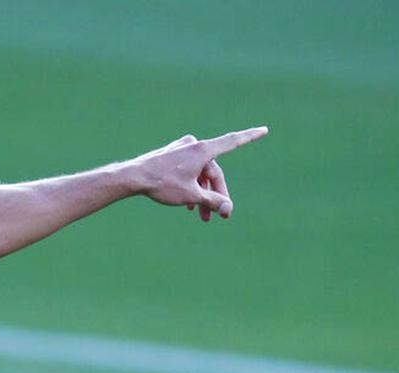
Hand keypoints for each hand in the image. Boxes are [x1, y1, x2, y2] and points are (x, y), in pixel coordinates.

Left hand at [129, 126, 267, 220]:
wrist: (132, 177)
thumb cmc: (162, 184)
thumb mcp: (191, 195)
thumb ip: (212, 201)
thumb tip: (228, 208)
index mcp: (203, 150)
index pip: (233, 142)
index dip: (250, 136)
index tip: (265, 130)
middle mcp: (194, 145)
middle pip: (213, 171)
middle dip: (217, 194)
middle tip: (221, 215)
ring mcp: (181, 149)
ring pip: (200, 173)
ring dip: (203, 194)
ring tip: (202, 216)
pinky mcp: (171, 155)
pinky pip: (188, 171)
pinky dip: (191, 186)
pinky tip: (189, 205)